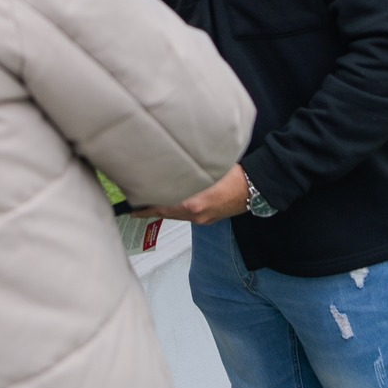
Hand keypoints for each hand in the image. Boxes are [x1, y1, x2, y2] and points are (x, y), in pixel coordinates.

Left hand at [132, 164, 248, 223]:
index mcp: (194, 202)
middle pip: (167, 214)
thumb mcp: (207, 170)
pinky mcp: (208, 220)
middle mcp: (197, 214)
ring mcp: (203, 219)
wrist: (254, 189)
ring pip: (177, 216)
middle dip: (152, 210)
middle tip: (136, 207)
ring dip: (164, 210)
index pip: (163, 207)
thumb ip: (187, 173)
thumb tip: (169, 167)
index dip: (146, 209)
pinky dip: (177, 210)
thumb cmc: (234, 175)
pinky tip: (173, 202)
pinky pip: (187, 216)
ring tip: (150, 204)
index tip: (132, 209)